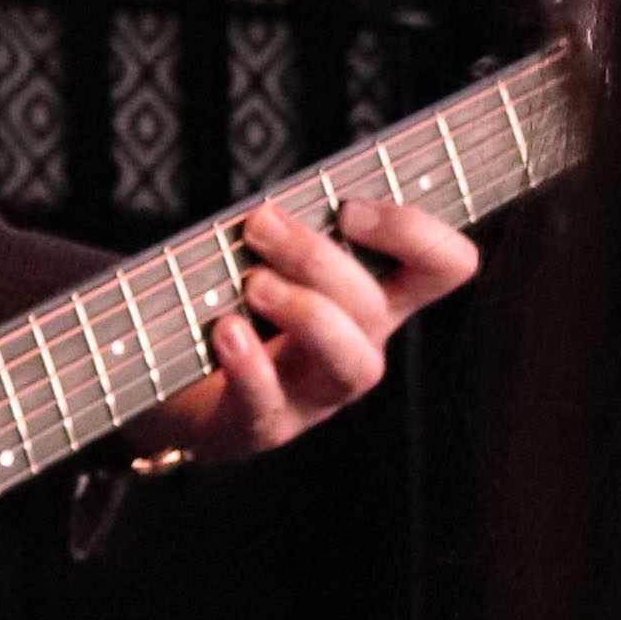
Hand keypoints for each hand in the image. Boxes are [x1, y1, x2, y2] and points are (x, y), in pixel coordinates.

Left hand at [133, 196, 478, 463]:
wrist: (177, 389)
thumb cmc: (235, 301)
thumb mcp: (276, 255)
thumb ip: (297, 220)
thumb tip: (285, 194)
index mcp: (375, 297)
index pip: (443, 266)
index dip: (414, 232)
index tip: (350, 208)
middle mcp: (358, 346)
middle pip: (376, 306)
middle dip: (317, 257)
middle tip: (260, 224)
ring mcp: (316, 393)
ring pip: (349, 362)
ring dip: (305, 311)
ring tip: (252, 283)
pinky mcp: (264, 426)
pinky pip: (269, 403)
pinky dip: (250, 364)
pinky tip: (226, 329)